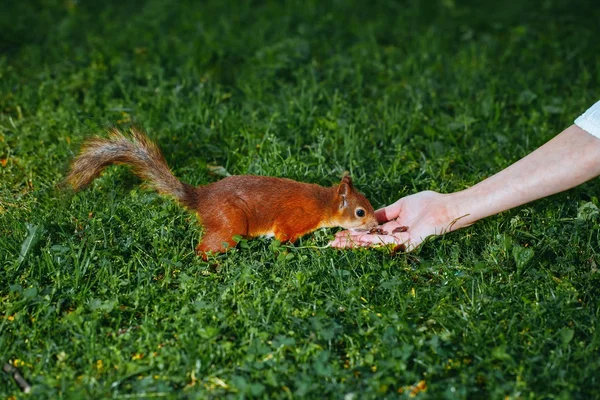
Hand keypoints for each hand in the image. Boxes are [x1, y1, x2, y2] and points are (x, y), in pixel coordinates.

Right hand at [329, 190, 460, 250]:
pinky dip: (370, 241)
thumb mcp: (401, 205)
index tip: (338, 232)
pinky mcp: (406, 244)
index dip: (354, 232)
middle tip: (331, 243)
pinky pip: (385, 242)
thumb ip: (386, 212)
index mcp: (393, 228)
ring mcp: (399, 242)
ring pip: (372, 244)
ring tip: (339, 243)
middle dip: (349, 241)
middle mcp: (394, 237)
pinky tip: (357, 239)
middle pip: (367, 241)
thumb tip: (369, 215)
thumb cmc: (428, 204)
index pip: (369, 232)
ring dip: (354, 243)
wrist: (445, 208)